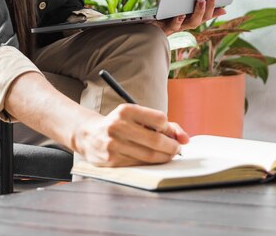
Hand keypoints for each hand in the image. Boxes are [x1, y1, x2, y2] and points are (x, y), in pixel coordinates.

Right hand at [72, 104, 189, 166]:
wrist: (89, 135)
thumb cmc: (120, 124)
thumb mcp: (136, 116)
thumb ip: (161, 124)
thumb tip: (186, 138)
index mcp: (125, 110)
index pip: (159, 119)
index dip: (169, 127)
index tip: (169, 132)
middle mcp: (118, 126)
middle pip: (156, 140)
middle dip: (172, 147)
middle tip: (177, 148)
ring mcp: (114, 144)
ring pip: (149, 155)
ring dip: (164, 157)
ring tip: (168, 154)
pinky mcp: (112, 160)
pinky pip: (139, 164)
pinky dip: (151, 163)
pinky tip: (153, 159)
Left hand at [153, 0, 226, 35]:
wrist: (143, 27)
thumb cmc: (161, 16)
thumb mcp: (177, 6)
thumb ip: (191, 3)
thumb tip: (212, 2)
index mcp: (188, 18)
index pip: (206, 15)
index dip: (215, 11)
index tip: (225, 6)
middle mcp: (185, 24)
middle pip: (201, 18)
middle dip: (209, 7)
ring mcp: (176, 27)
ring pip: (191, 23)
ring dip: (198, 12)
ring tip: (201, 1)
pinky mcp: (165, 28)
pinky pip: (173, 26)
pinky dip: (177, 21)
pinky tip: (180, 14)